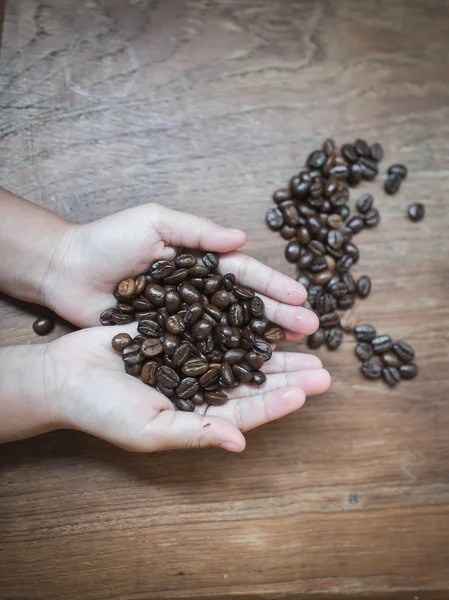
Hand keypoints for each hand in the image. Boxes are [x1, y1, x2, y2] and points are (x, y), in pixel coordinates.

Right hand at [42, 324, 329, 451]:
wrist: (66, 373)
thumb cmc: (102, 409)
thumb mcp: (150, 428)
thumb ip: (197, 433)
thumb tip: (239, 444)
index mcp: (197, 417)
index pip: (246, 413)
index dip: (276, 403)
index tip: (306, 392)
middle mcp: (199, 389)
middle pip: (252, 383)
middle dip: (287, 376)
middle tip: (322, 369)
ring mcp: (191, 358)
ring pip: (241, 352)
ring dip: (272, 348)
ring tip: (303, 340)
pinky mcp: (179, 331)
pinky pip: (216, 326)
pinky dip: (240, 321)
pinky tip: (262, 315)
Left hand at [44, 203, 318, 341]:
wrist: (65, 269)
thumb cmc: (108, 241)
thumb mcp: (154, 222)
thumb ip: (197, 231)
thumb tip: (241, 238)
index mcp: (201, 262)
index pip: (244, 274)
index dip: (272, 286)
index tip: (300, 298)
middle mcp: (199, 293)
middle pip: (245, 307)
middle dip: (279, 318)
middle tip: (311, 331)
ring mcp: (185, 319)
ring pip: (230, 333)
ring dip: (262, 343)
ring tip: (293, 355)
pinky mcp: (167, 340)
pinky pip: (201, 353)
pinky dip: (226, 362)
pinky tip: (249, 372)